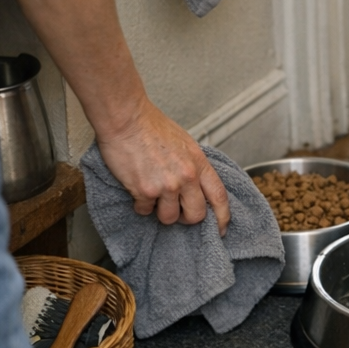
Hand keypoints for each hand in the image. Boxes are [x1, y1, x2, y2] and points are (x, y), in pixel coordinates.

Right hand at [97, 100, 230, 234]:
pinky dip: (140, 204)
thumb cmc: (151, 126)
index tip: (221, 229)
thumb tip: (196, 186)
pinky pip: (145, 210)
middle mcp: (187, 176)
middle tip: (176, 211)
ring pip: (169, 218)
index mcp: (198, 162)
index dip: (222, 217)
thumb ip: (193, 165)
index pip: (219, 196)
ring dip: (160, 211)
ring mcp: (166, 185)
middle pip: (196, 215)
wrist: (126, 118)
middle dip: (186, 218)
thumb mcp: (184, 143)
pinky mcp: (145, 190)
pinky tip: (136, 188)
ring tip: (152, 195)